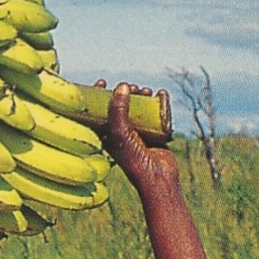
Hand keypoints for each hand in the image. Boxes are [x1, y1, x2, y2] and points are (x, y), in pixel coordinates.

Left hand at [100, 81, 180, 195]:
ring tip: (145, 91)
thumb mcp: (119, 131)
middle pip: (119, 106)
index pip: (97, 110)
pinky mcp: (155, 134)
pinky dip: (159, 103)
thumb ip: (118, 108)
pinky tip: (161, 94)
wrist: (158, 177)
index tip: (103, 82)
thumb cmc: (132, 157)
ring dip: (141, 97)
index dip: (97, 95)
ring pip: (138, 109)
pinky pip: (157, 114)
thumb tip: (122, 86)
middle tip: (130, 87)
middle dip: (124, 93)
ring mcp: (138, 133)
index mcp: (105, 134)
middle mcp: (120, 133)